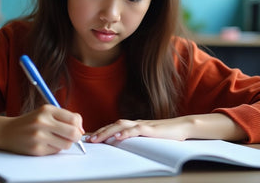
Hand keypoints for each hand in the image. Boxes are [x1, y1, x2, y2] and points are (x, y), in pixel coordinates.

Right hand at [0, 105, 83, 155]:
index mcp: (47, 110)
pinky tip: (47, 144)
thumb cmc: (32, 121)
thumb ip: (64, 117)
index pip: (74, 118)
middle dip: (77, 136)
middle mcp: (43, 122)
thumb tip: (81, 130)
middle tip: (73, 137)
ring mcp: (39, 136)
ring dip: (65, 143)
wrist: (7, 131)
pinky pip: (56, 151)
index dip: (79, 125)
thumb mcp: (46, 112)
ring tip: (57, 139)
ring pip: (66, 144)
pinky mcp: (36, 150)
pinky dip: (55, 148)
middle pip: (73, 133)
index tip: (77, 128)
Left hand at [85, 114, 246, 142]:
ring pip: (120, 126)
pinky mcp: (150, 129)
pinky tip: (117, 137)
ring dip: (107, 132)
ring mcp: (142, 124)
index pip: (113, 127)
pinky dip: (125, 133)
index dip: (101, 131)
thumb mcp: (146, 137)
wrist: (182, 127)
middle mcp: (134, 122)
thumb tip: (122, 145)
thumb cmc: (164, 134)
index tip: (88, 138)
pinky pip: (135, 130)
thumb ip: (135, 139)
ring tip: (96, 139)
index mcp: (133, 125)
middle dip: (99, 132)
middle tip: (87, 140)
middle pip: (113, 125)